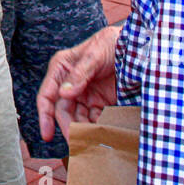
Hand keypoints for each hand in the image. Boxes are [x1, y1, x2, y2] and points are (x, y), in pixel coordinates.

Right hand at [36, 25, 121, 141]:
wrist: (138, 46)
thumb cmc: (112, 43)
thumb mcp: (95, 54)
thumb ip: (80, 74)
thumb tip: (64, 94)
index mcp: (62, 68)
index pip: (47, 95)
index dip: (45, 115)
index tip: (47, 134)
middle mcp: (70, 84)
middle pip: (63, 111)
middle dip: (69, 127)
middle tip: (77, 142)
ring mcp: (85, 94)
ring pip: (78, 118)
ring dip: (83, 131)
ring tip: (91, 141)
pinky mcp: (100, 102)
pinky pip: (95, 119)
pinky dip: (98, 128)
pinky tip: (103, 134)